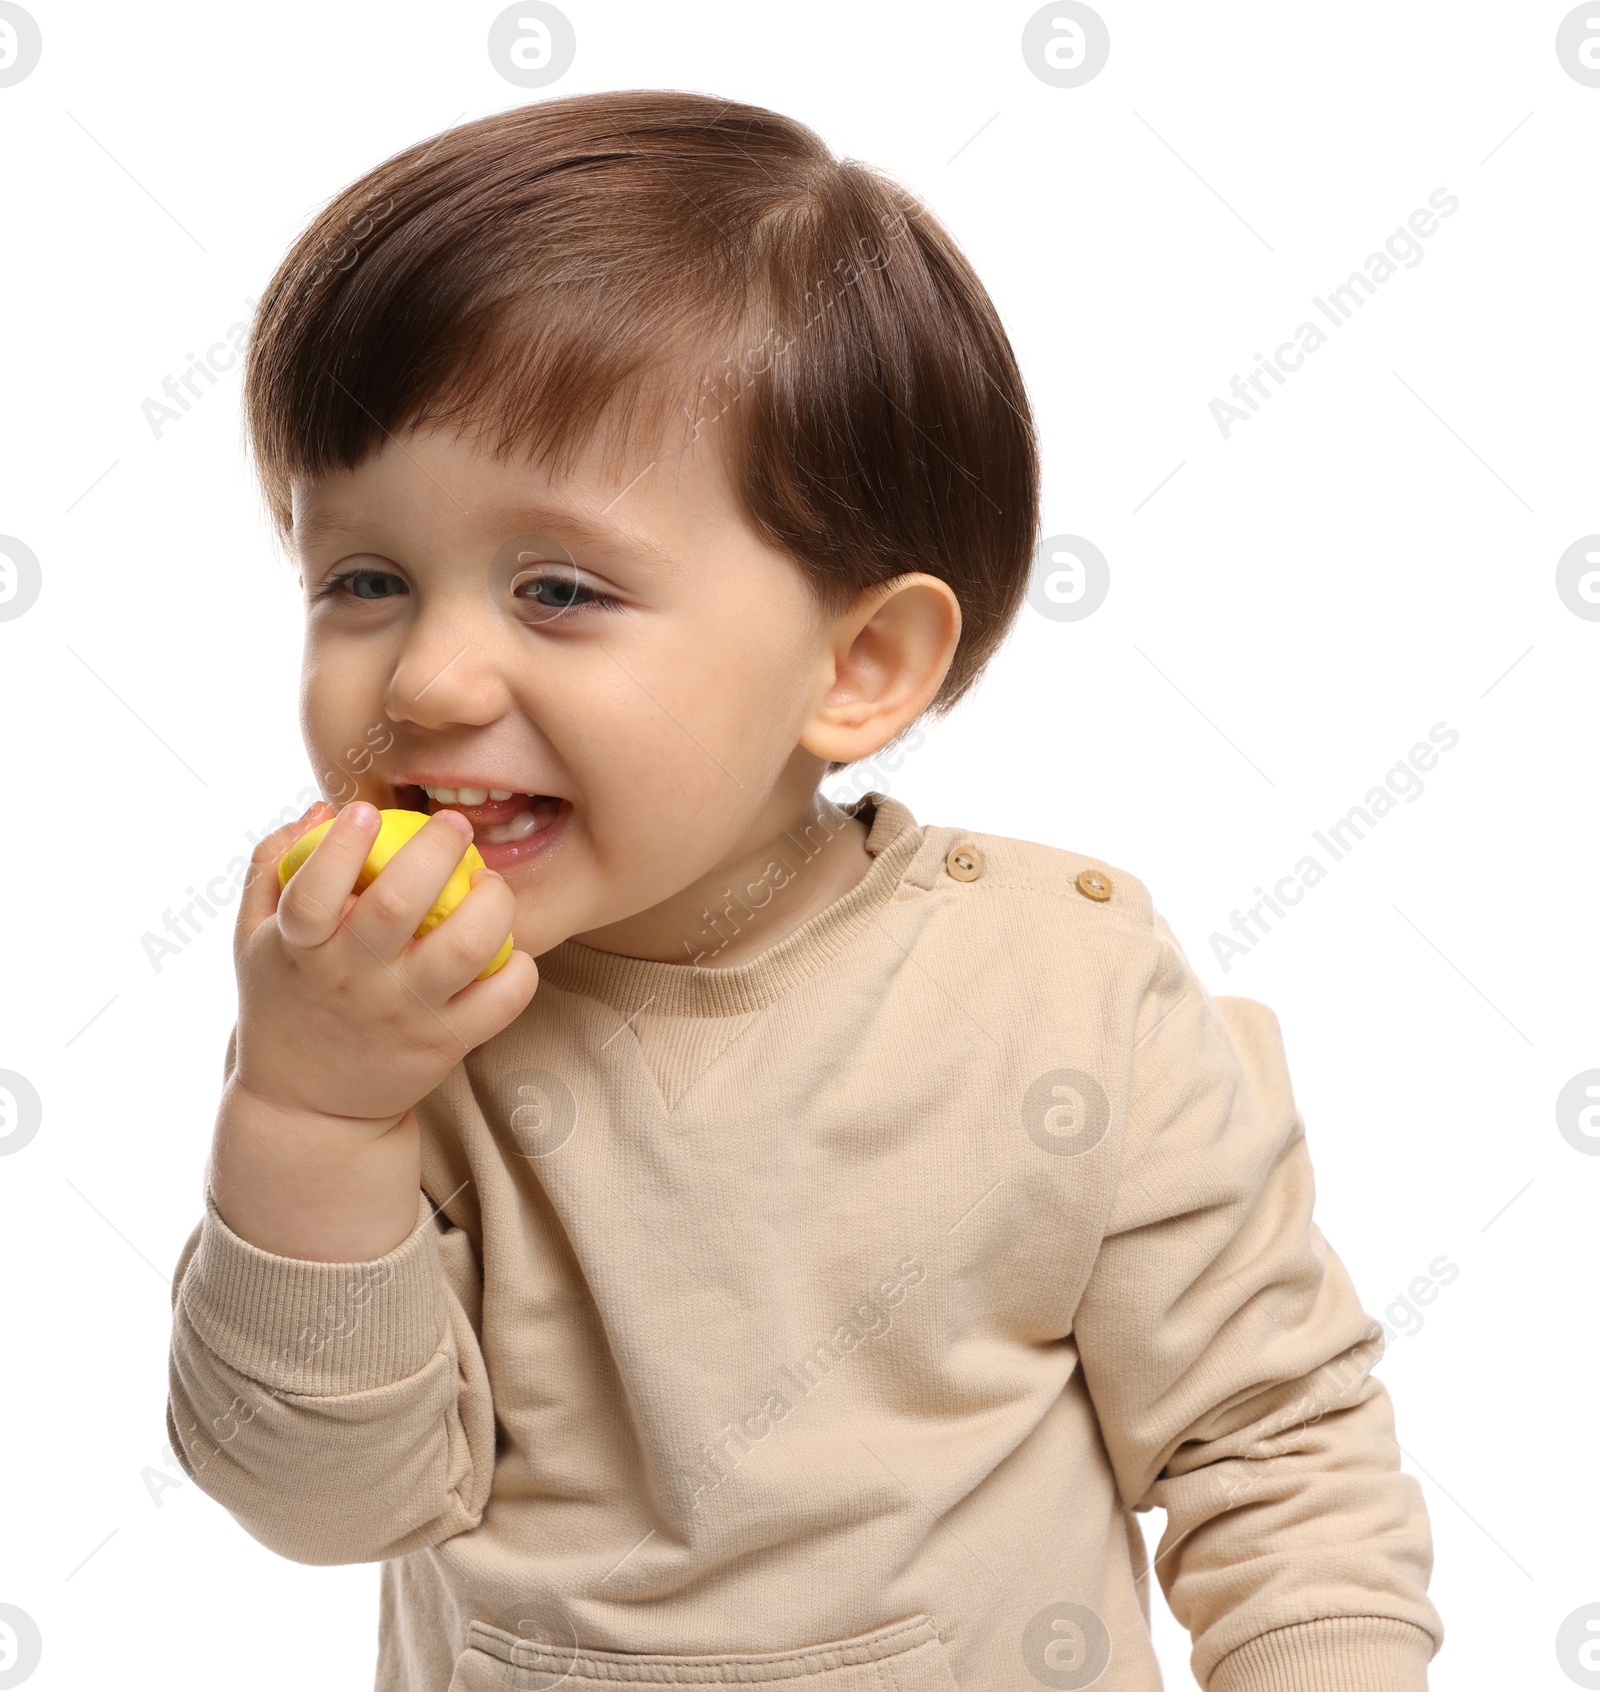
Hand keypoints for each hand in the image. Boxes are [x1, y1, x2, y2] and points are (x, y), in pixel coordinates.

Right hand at [231, 798, 538, 1124]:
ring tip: (490, 884)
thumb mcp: (255, 937)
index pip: (313, 893)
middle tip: (456, 826)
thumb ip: (275, 866)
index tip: (365, 811)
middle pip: (397, 906)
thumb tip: (324, 810)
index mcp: (301, 949)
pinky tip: (509, 948)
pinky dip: (518, 969)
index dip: (341, 847)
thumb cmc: (286, 1000)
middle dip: (436, 852)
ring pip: (465, 948)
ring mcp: (403, 1013)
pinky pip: (501, 1001)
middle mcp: (353, 979)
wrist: (307, 1107)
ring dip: (491, 904)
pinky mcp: (445, 1044)